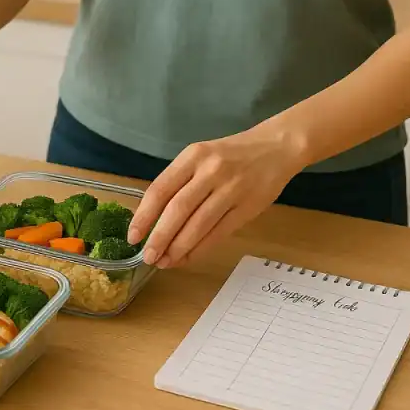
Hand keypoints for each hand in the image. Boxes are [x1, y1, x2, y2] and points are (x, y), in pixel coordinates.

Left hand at [127, 126, 307, 268]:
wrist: (276, 147)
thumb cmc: (231, 154)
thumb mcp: (201, 156)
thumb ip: (180, 182)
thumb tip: (152, 219)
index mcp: (193, 156)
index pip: (161, 189)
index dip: (144, 215)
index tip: (133, 236)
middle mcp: (210, 171)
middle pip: (178, 210)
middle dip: (160, 237)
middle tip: (148, 256)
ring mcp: (231, 190)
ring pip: (198, 225)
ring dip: (179, 248)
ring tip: (165, 262)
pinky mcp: (247, 208)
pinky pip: (219, 233)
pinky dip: (201, 249)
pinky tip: (187, 258)